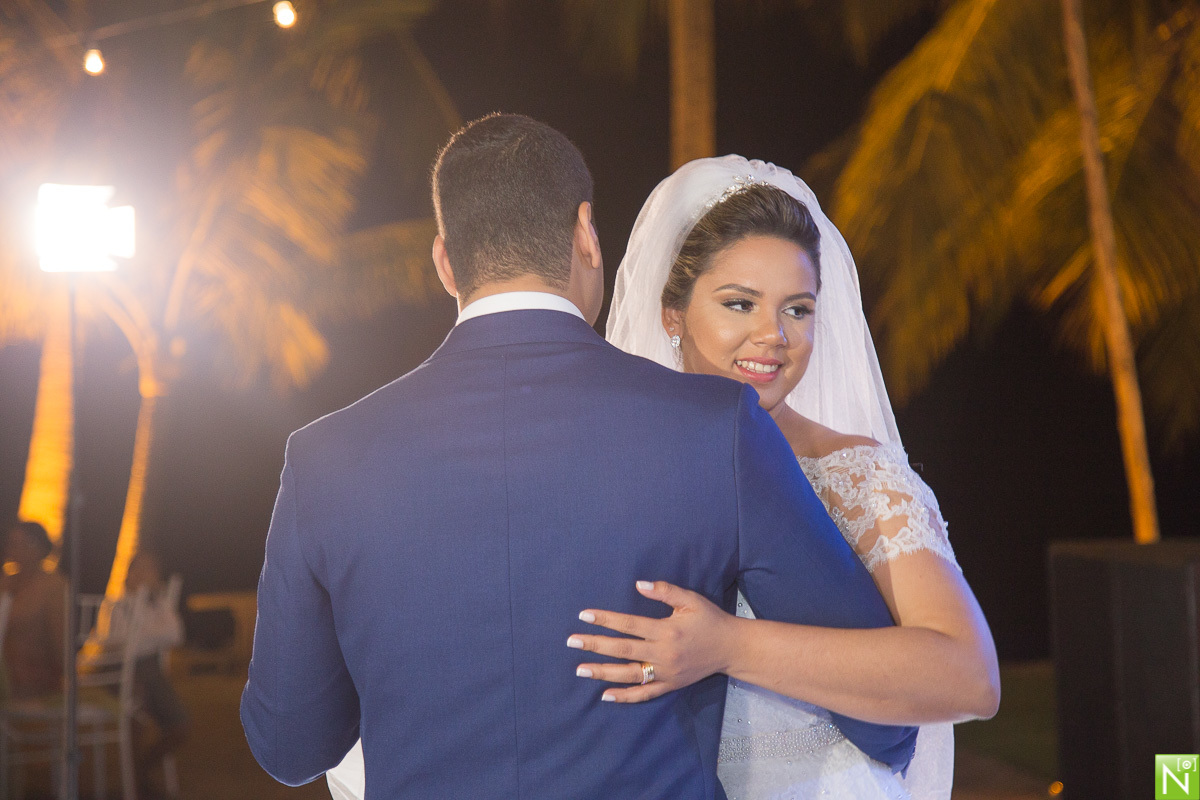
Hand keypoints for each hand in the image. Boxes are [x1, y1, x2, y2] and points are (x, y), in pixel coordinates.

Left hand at [567, 580, 740, 702]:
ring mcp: (666, 672)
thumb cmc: (709, 619)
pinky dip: (625, 696)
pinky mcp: (670, 685)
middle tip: (571, 641)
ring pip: (629, 674)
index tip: (584, 615)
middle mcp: (663, 653)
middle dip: (595, 645)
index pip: (629, 624)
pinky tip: (605, 696)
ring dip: (603, 672)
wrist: (731, 648)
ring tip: (580, 670)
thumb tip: (639, 584)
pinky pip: (645, 693)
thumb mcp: (690, 600)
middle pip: (623, 650)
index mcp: (666, 630)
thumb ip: (665, 591)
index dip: (606, 620)